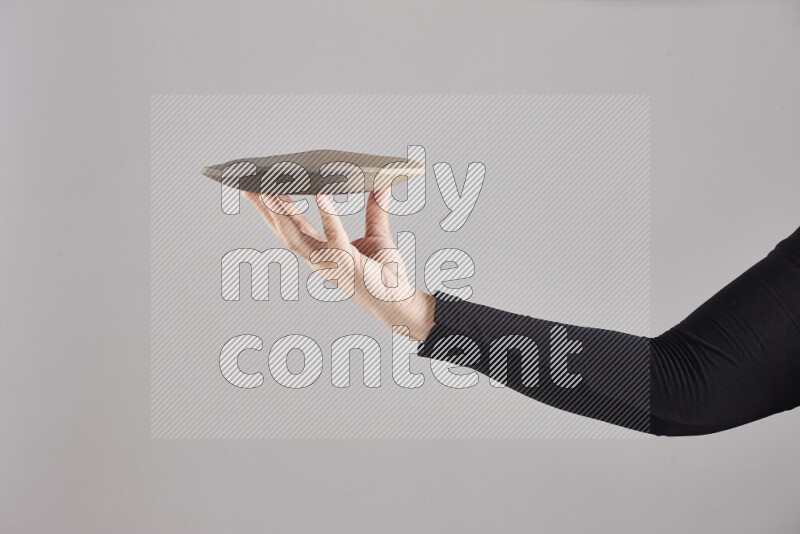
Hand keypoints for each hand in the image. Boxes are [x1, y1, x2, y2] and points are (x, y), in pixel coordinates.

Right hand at [242, 189, 435, 339]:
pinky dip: (326, 214)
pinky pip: (333, 235)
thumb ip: (375, 212)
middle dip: (265, 210)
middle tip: (249, 186)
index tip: (259, 190)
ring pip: (296, 236)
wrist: (400, 302)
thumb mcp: (377, 236)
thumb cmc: (387, 275)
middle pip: (284, 231)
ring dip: (282, 213)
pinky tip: (321, 195)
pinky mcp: (346, 262)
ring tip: (271, 190)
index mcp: (322, 253)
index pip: (292, 228)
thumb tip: (381, 187)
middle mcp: (319, 260)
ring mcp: (330, 263)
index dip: (273, 210)